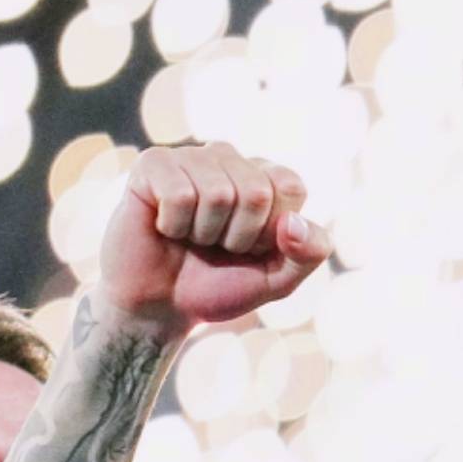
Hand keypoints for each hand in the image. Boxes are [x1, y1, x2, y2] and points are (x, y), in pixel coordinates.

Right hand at [96, 141, 329, 335]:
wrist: (163, 304)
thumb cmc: (221, 284)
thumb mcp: (280, 279)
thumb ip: (309, 253)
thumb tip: (293, 223)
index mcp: (266, 177)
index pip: (290, 187)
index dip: (272, 231)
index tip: (253, 247)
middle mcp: (230, 158)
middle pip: (256, 192)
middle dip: (239, 236)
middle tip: (217, 245)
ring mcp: (191, 157)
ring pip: (218, 193)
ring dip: (205, 233)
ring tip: (192, 237)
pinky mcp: (152, 163)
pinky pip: (179, 194)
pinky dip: (175, 225)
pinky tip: (166, 227)